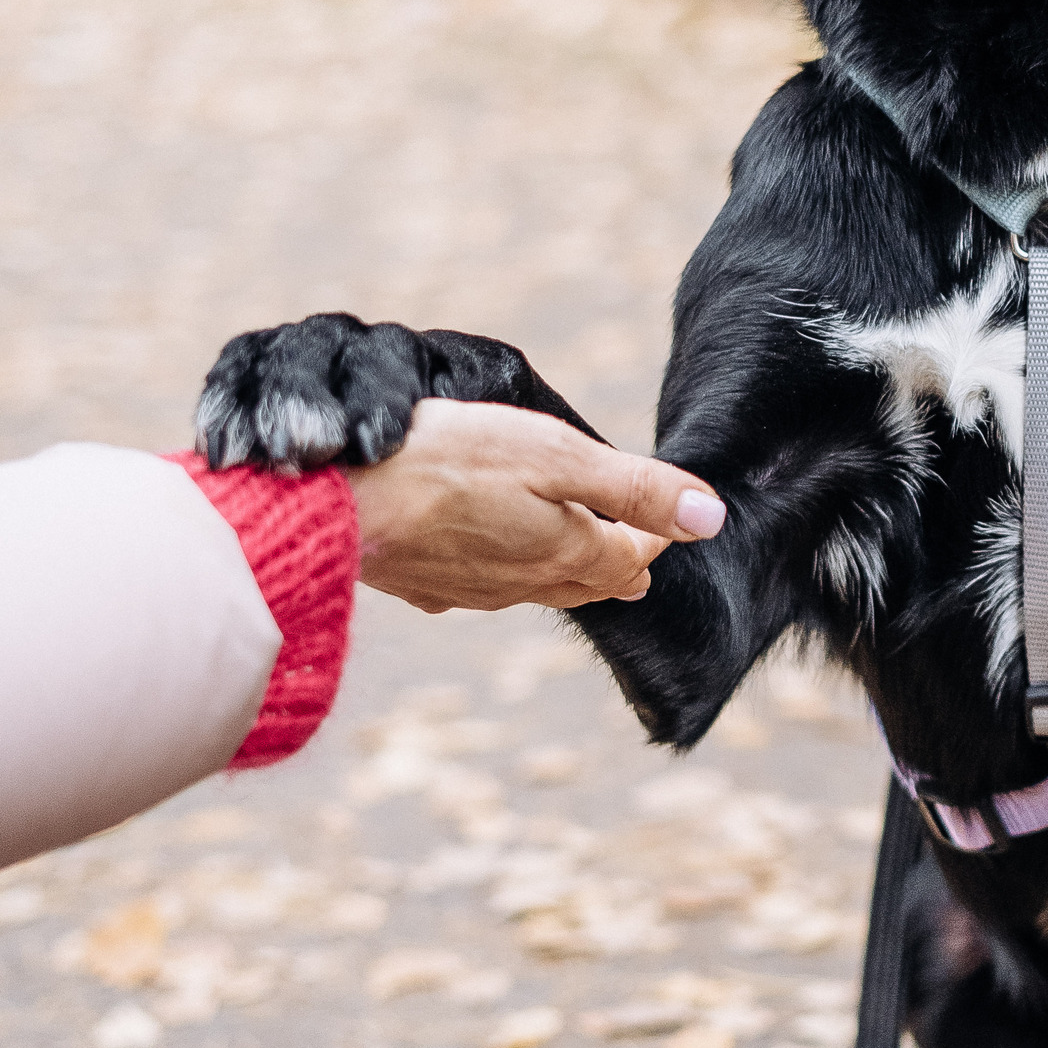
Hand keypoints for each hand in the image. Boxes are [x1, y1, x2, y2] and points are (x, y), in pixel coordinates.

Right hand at [346, 400, 724, 612]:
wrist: (335, 504)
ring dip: (565, 569)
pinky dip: (503, 571)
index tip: (669, 522)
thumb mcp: (556, 456)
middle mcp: (526, 583)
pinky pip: (481, 586)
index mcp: (568, 552)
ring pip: (538, 586)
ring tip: (577, 555)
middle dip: (618, 560)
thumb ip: (635, 488)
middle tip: (637, 549)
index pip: (632, 553)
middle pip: (591, 578)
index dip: (655, 533)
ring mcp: (472, 591)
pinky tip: (487, 561)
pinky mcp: (425, 586)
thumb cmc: (447, 467)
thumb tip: (711, 517)